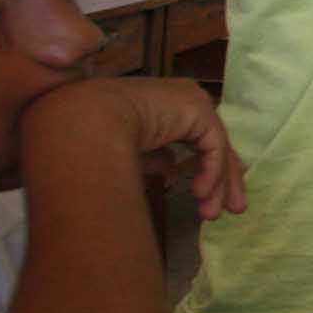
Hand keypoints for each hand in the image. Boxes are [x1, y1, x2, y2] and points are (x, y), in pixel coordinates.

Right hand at [27, 78, 245, 219]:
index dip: (207, 167)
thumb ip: (154, 156)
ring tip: (212, 214)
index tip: (208, 197)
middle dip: (222, 178)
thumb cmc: (92, 138)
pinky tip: (200, 194)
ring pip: (216, 147)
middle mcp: (182, 98)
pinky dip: (211, 172)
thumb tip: (171, 167)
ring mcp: (192, 101)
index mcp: (163, 105)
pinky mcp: (198, 109)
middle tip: (230, 209)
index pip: (197, 137)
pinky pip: (213, 146)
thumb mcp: (130, 151)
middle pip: (213, 143)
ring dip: (217, 183)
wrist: (82, 124)